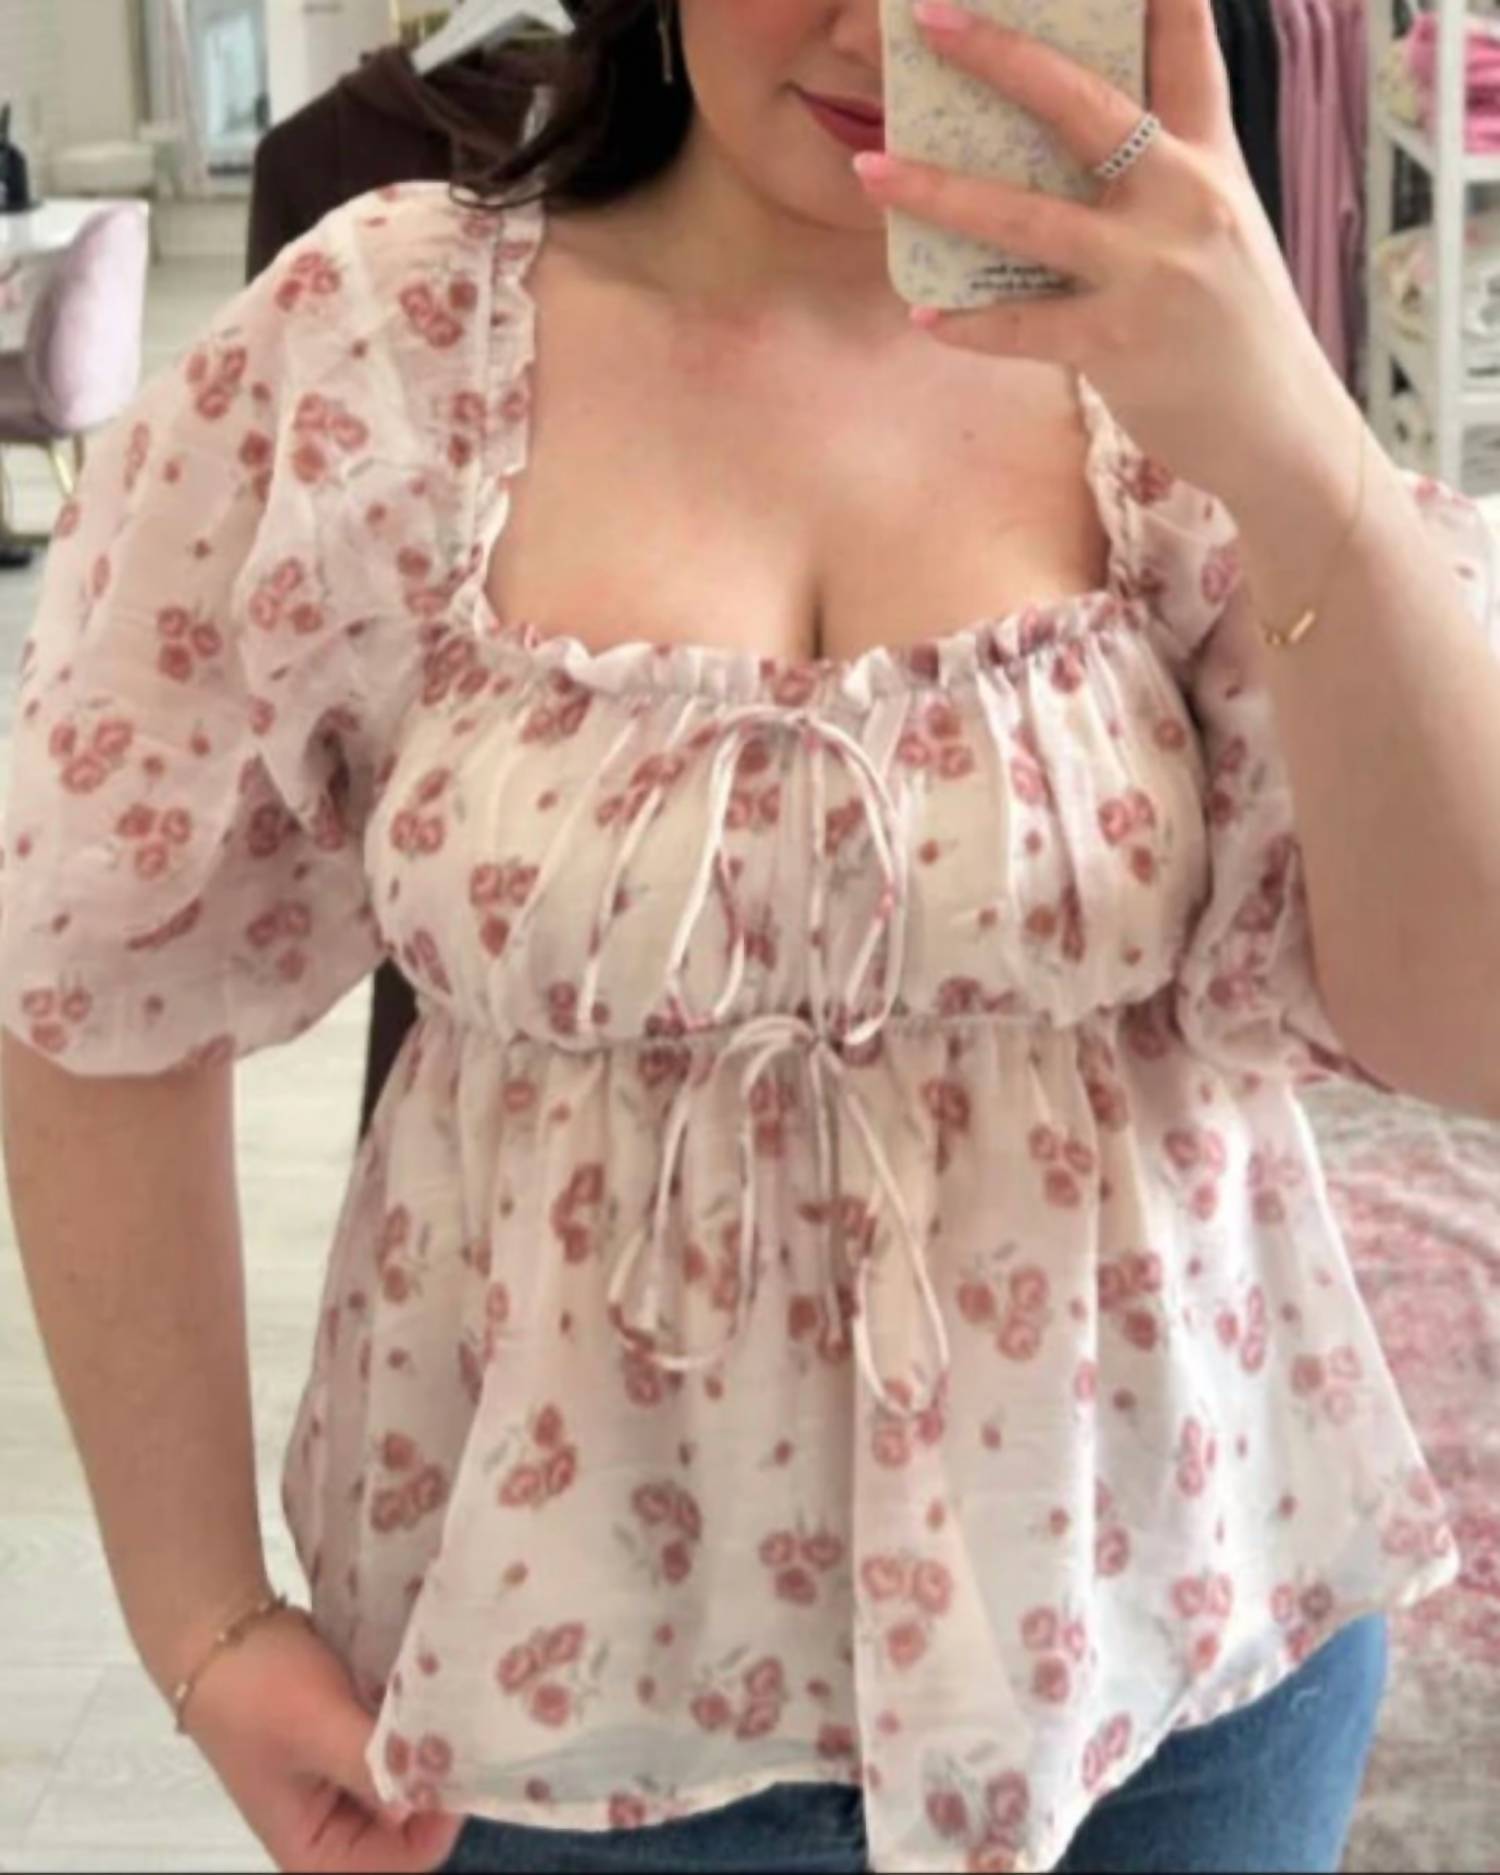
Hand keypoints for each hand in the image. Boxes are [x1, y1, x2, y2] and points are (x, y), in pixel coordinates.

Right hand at [178, 1603, 466, 1871]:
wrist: (221, 1626)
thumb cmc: (259, 1688)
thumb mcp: (318, 1727)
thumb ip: (376, 1766)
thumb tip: (438, 1786)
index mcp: (317, 1852)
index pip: (406, 1861)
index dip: (440, 1817)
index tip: (461, 1757)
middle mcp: (337, 1829)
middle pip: (414, 1824)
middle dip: (438, 1779)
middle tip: (465, 1724)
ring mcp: (345, 1783)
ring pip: (410, 1781)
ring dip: (430, 1749)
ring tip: (452, 1703)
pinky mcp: (352, 1742)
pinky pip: (399, 1748)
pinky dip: (417, 1727)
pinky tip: (433, 1692)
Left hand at [854, 0, 1349, 510]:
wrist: (1274, 425)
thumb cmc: (1228, 319)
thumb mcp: (1214, 220)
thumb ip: (1158, 166)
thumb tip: (1066, 120)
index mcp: (1208, 154)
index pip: (1184, 40)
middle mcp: (1185, 198)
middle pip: (1085, 104)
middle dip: (1001, 55)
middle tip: (928, 16)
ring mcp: (1152, 272)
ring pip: (1031, 218)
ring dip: (942, 193)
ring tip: (871, 169)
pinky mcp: (1122, 344)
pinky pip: (1027, 327)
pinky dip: (971, 325)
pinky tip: (926, 315)